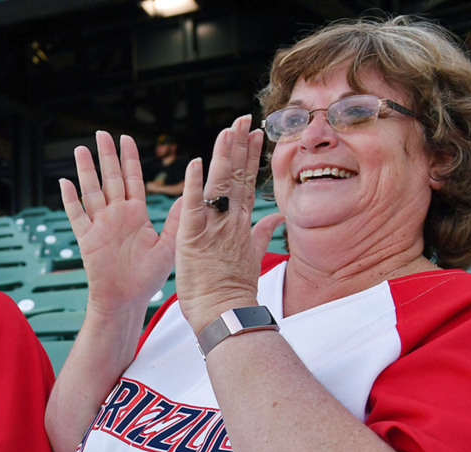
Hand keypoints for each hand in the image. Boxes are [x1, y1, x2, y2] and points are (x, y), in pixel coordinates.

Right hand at [61, 131, 175, 316]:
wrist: (127, 300)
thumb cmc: (148, 277)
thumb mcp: (168, 245)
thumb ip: (176, 219)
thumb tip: (191, 195)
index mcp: (136, 214)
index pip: (132, 179)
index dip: (129, 158)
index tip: (126, 138)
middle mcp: (117, 215)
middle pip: (110, 178)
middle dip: (106, 156)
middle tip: (101, 133)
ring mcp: (100, 225)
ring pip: (91, 191)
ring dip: (86, 171)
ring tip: (80, 150)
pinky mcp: (87, 239)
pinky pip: (76, 216)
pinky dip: (70, 200)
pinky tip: (64, 183)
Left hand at [169, 116, 283, 334]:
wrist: (226, 315)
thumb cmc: (234, 292)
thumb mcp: (252, 258)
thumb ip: (263, 234)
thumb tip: (277, 219)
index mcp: (241, 225)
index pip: (247, 183)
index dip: (250, 156)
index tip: (255, 133)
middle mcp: (231, 222)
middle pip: (237, 176)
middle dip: (240, 145)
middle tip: (243, 118)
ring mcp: (214, 229)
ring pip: (220, 185)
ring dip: (224, 156)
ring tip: (228, 130)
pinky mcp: (194, 238)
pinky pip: (194, 206)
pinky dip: (194, 185)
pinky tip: (196, 162)